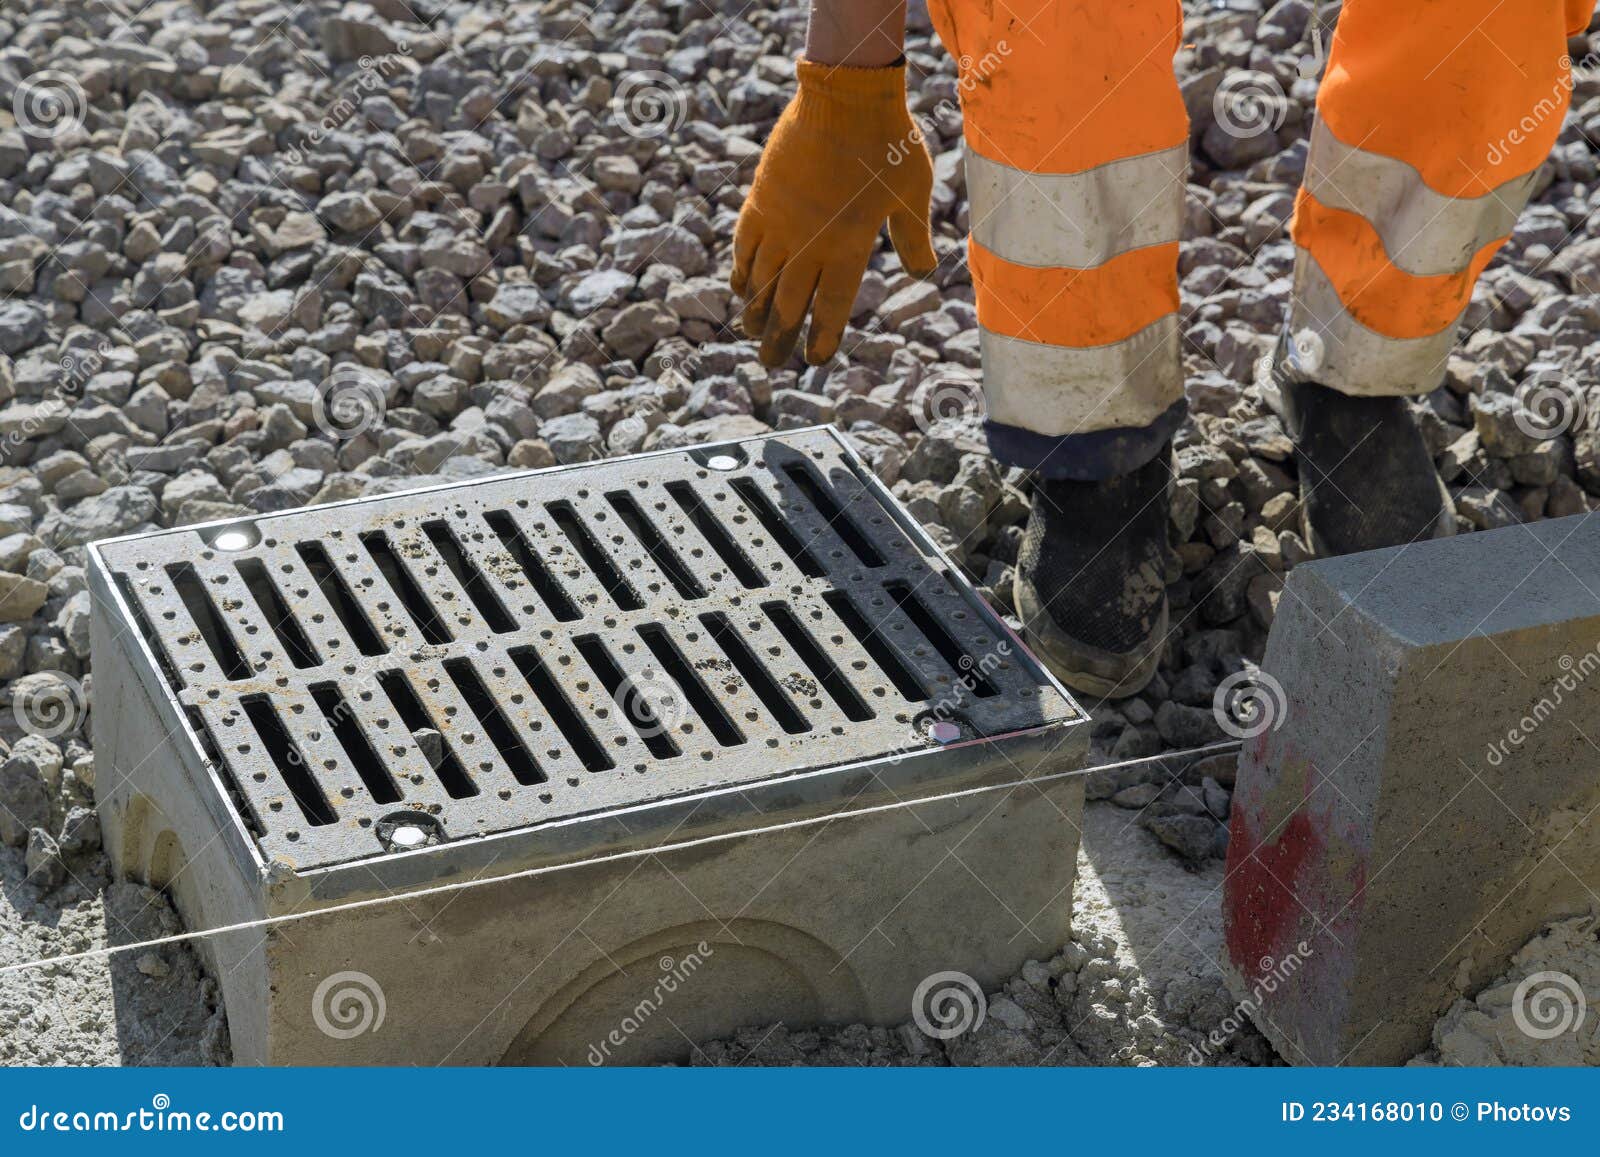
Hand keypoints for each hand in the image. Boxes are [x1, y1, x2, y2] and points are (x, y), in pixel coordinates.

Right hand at [731, 60, 937, 367]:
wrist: (846, 97)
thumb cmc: (888, 144)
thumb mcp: (912, 193)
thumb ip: (913, 236)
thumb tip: (923, 272)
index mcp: (850, 248)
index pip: (833, 307)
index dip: (823, 337)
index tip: (815, 359)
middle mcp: (810, 244)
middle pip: (789, 304)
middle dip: (780, 338)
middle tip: (772, 364)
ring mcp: (781, 223)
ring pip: (761, 280)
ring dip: (756, 311)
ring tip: (751, 331)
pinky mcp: (761, 200)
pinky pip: (744, 244)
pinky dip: (741, 269)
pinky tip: (739, 287)